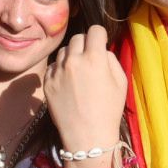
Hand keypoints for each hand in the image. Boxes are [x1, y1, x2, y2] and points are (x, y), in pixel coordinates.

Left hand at [44, 25, 126, 151]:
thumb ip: (111, 60)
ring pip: (63, 51)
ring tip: (78, 71)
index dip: (100, 35)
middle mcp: (73, 60)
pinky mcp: (47, 82)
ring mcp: (57, 71)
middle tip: (89, 57)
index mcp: (94, 58)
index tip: (101, 43)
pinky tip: (68, 82)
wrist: (87, 137)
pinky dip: (60, 69)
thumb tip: (101, 50)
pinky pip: (53, 66)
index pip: (95, 30)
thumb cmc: (109, 111)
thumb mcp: (121, 83)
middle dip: (85, 44)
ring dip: (71, 56)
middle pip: (78, 38)